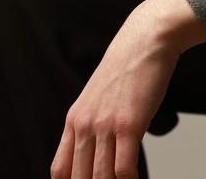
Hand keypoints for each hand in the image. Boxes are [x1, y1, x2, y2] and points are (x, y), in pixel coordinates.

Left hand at [50, 6, 180, 178]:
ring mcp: (105, 125)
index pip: (61, 170)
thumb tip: (97, 153)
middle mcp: (85, 124)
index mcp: (75, 119)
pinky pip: (124, 169)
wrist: (144, 40)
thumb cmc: (127, 69)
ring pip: (101, 178)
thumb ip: (92, 123)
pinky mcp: (128, 124)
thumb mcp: (98, 96)